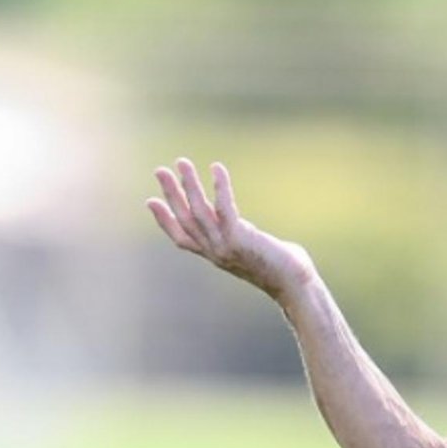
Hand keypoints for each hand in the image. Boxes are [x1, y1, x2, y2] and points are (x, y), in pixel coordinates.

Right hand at [146, 157, 315, 301]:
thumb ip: (244, 240)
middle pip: (185, 220)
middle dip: (171, 194)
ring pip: (199, 211)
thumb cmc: (283, 269)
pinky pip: (224, 208)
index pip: (181, 238)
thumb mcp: (255, 253)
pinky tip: (216, 168)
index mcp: (215, 255)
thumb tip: (249, 230)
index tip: (151, 201)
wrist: (295, 285)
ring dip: (189, 185)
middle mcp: (215, 252)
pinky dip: (220, 187)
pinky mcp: (239, 239)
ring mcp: (225, 247)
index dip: (164, 221)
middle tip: (160, 170)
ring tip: (182, 163)